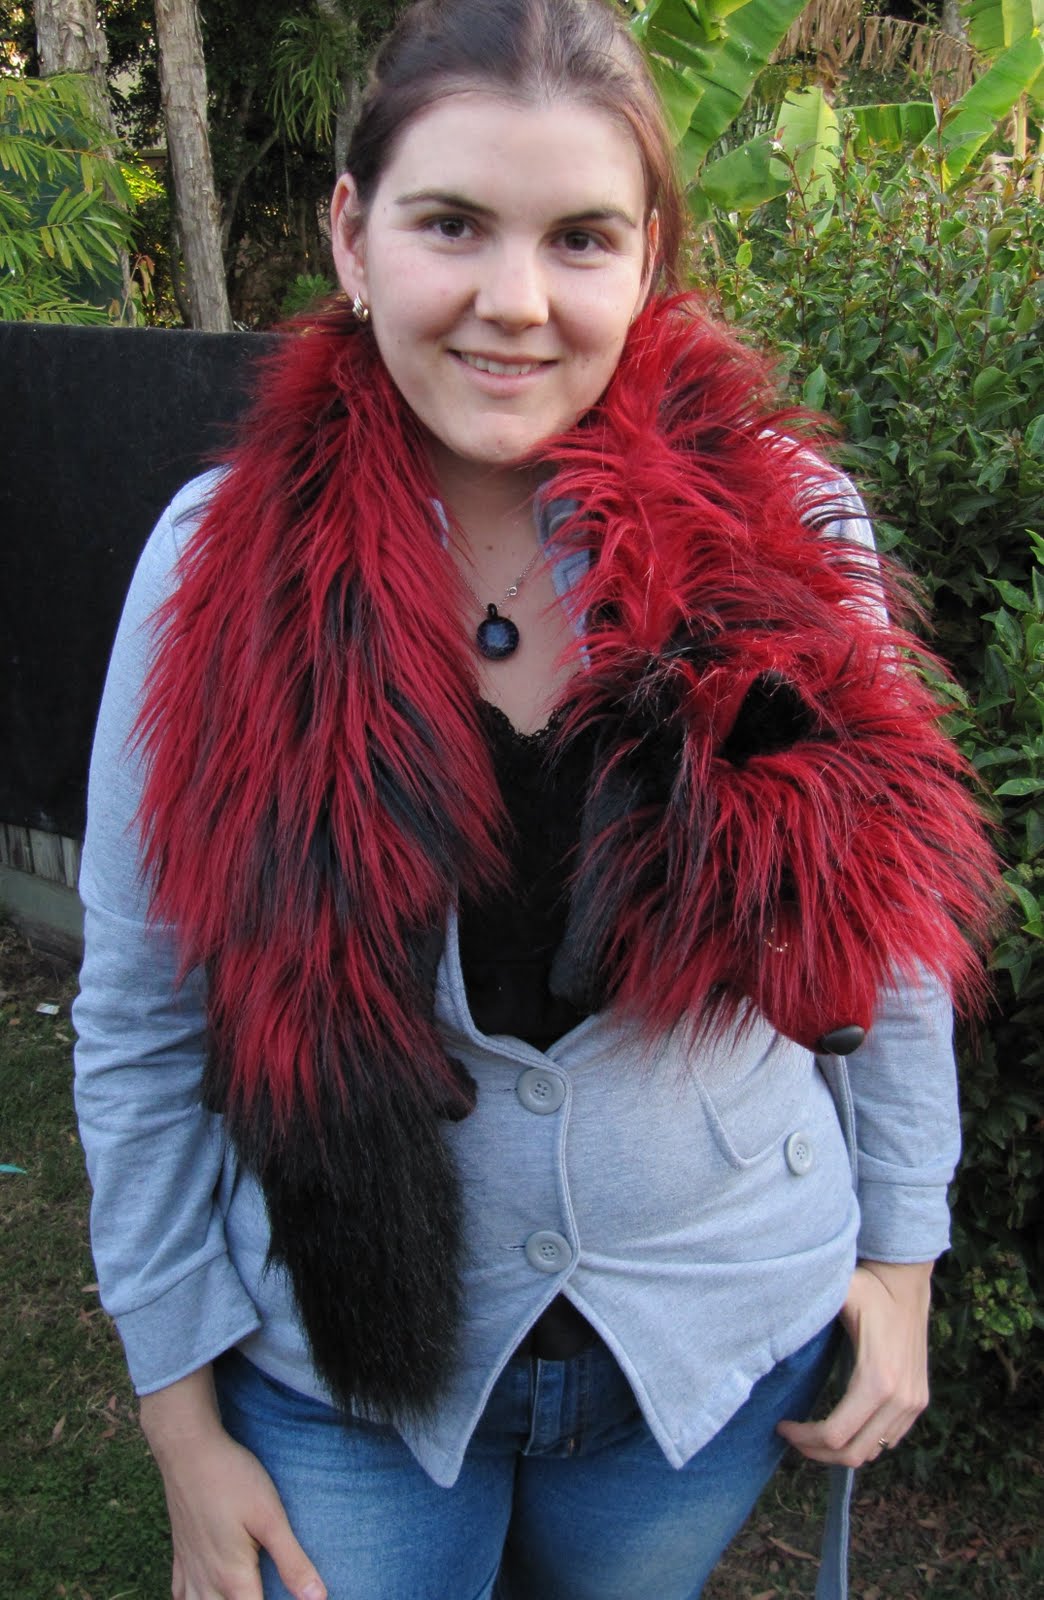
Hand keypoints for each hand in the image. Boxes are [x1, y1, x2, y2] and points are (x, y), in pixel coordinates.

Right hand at [140, 1367, 326, 1599]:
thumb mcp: (271, 1517)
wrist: (188, 1451)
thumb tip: (318, 1599)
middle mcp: (207, 1584)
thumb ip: (293, 1562)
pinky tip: (207, 1597)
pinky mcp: (180, 1557)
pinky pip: (181, 1597)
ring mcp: (190, 1571)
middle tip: (266, 1592)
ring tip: (243, 1593)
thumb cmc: (232, 1479)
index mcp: (233, 1579)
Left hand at [776, 1260, 932, 1466]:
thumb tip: (767, 1325)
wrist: (906, 1282)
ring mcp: (913, 1403)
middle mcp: (900, 1399)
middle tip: (793, 1437)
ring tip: (812, 1434)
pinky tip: (842, 1425)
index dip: (804, 1438)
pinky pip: (890, 1440)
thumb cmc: (867, 1288)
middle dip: (818, 1452)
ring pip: (873, 1451)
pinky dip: (863, 1441)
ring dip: (840, 1451)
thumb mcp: (836, 1297)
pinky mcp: (919, 1401)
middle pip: (853, 1454)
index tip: (782, 1426)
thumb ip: (806, 1314)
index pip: (835, 1434)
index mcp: (877, 1380)